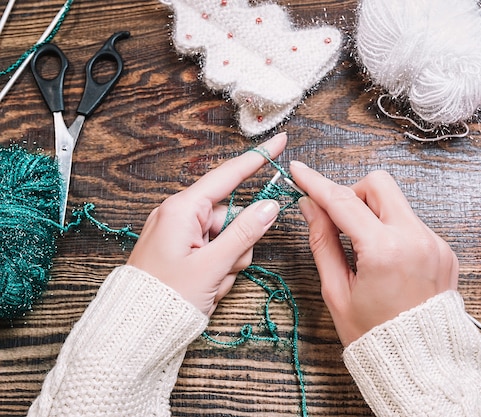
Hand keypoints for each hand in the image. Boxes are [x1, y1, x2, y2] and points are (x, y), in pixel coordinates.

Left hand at [127, 133, 286, 315]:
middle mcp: (178, 215)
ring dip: (227, 262)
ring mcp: (179, 233)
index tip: (279, 142)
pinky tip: (204, 287)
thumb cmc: (166, 297)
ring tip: (210, 284)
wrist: (136, 330)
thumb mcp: (213, 265)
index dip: (257, 159)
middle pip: (231, 216)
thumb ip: (245, 232)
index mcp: (181, 209)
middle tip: (224, 270)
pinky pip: (212, 251)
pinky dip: (216, 269)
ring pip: (226, 238)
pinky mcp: (179, 250)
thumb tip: (270, 206)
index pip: (227, 176)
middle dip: (236, 245)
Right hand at [290, 161, 458, 345]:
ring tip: (364, 250)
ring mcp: (434, 243)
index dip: (317, 183)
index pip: (343, 201)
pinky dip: (393, 231)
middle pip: (379, 184)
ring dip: (374, 213)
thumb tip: (311, 208)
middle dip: (354, 193)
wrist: (421, 363)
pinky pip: (412, 223)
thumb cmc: (376, 336)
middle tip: (340, 221)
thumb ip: (323, 242)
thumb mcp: (337, 292)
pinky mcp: (444, 249)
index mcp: (385, 251)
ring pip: (397, 202)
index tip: (301, 172)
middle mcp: (416, 239)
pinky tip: (386, 261)